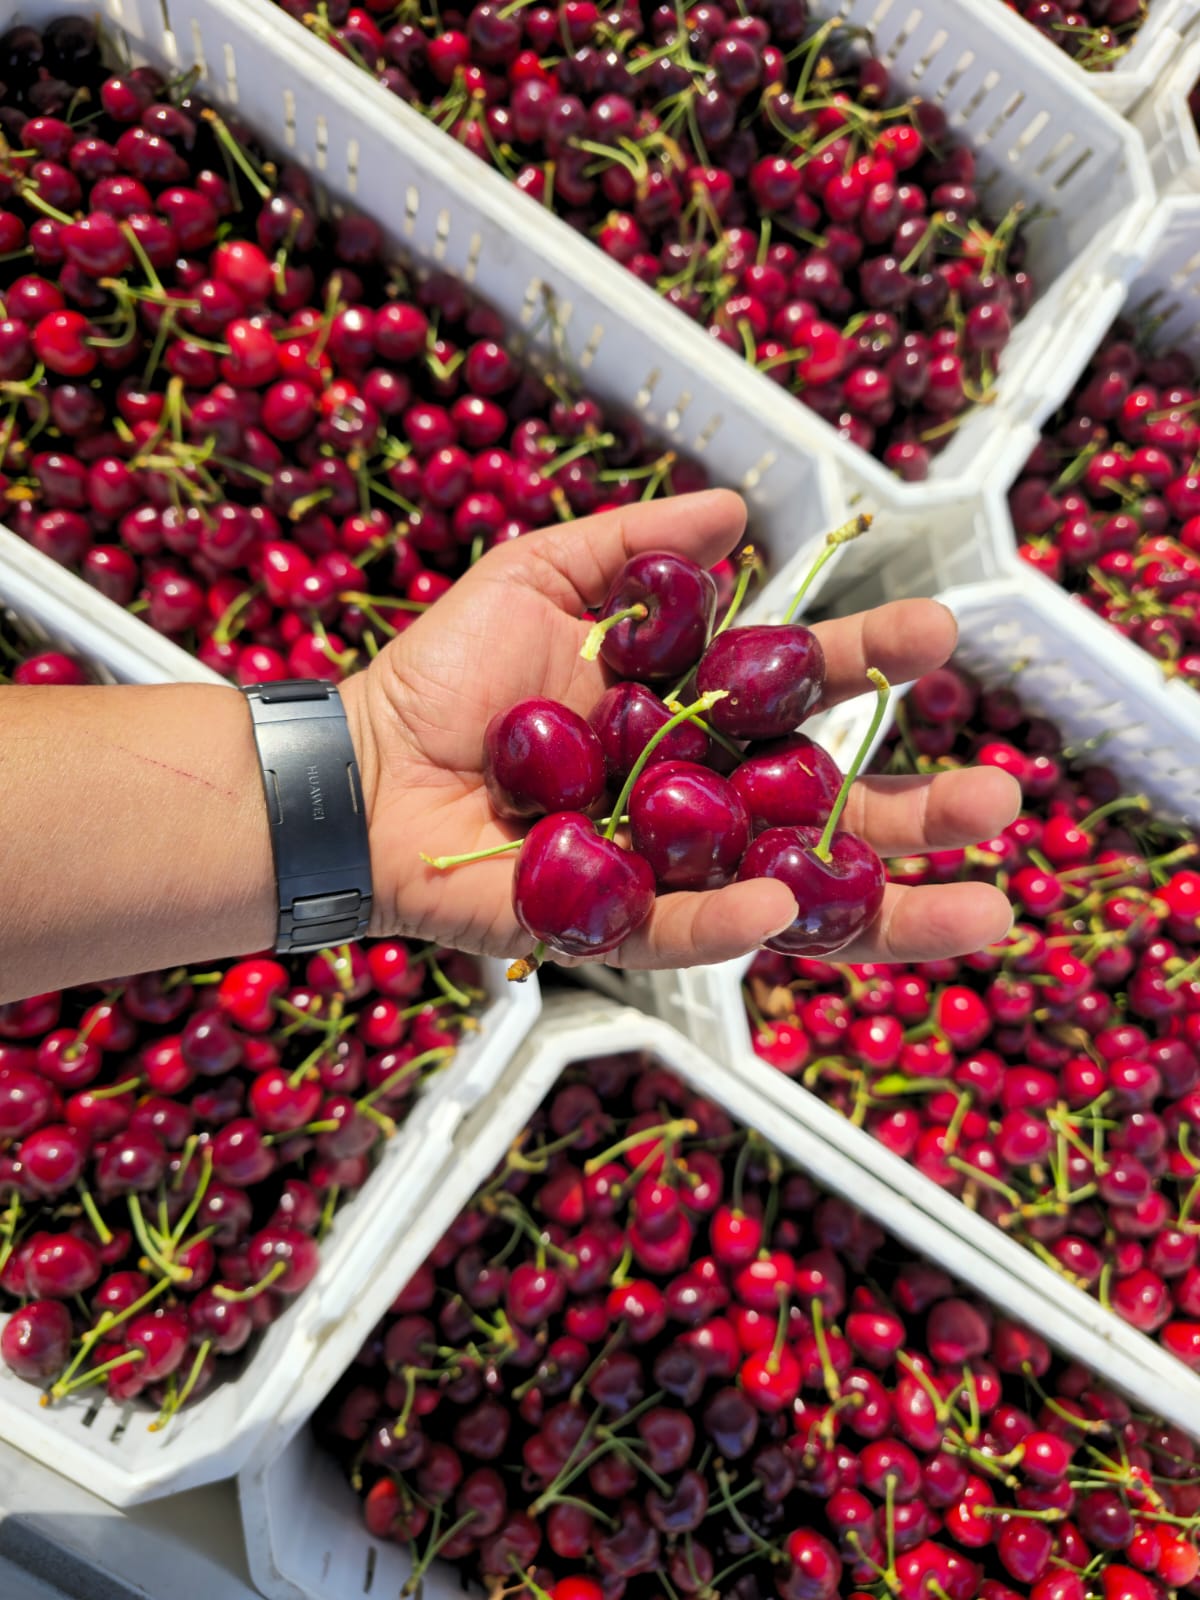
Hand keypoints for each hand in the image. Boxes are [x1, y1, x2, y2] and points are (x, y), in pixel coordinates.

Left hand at [340, 490, 1018, 969]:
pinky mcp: (604, 924)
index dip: (869, 667)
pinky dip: (730, 923)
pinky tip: (789, 904)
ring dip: (881, 903)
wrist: (361, 764)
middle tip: (1000, 800)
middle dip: (919, 810)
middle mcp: (694, 801)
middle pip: (824, 810)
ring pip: (787, 893)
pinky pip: (679, 932)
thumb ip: (639, 544)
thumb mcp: (545, 577)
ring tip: (980, 910)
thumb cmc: (448, 676)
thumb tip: (740, 513)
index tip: (940, 635)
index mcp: (692, 720)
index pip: (802, 696)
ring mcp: (659, 870)